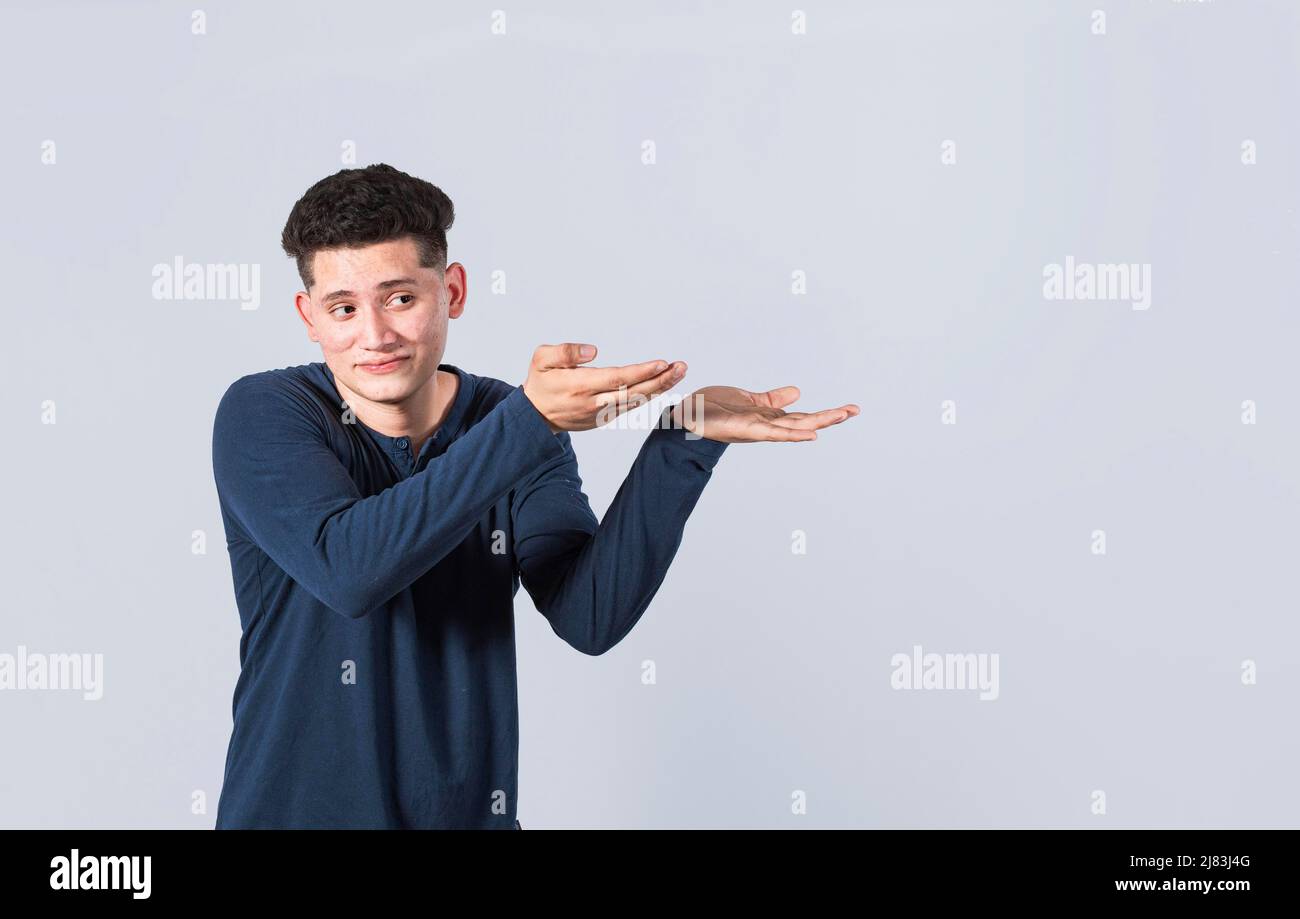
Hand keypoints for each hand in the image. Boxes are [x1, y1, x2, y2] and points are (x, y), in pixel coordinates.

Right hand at [521, 343, 686, 432]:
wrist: (533, 417)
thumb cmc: (540, 382)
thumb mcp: (541, 359)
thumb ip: (566, 351)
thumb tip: (594, 350)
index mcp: (580, 385)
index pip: (617, 378)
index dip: (641, 372)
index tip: (662, 363)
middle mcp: (593, 402)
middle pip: (634, 392)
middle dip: (660, 380)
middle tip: (681, 367)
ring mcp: (600, 413)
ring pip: (636, 401)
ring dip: (659, 387)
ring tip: (678, 372)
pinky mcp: (604, 418)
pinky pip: (630, 406)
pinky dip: (648, 396)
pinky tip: (662, 384)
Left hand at [668, 385, 858, 442]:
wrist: (687, 416)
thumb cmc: (714, 409)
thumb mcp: (750, 399)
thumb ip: (774, 399)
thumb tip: (798, 392)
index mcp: (770, 417)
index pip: (803, 416)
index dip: (826, 413)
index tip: (849, 409)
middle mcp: (768, 425)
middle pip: (806, 421)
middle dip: (831, 416)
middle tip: (855, 410)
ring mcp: (760, 428)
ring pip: (796, 427)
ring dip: (820, 422)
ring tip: (842, 415)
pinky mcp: (748, 430)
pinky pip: (775, 433)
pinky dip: (793, 434)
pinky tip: (811, 434)